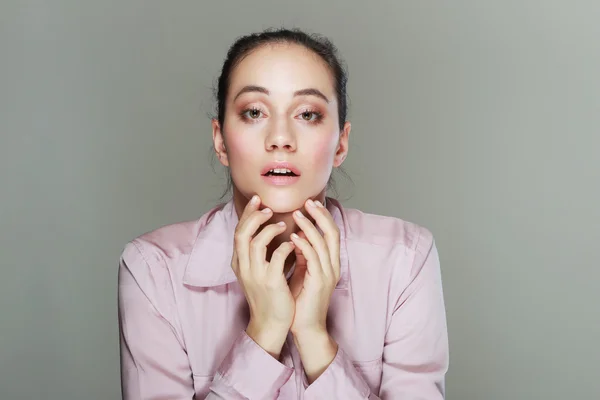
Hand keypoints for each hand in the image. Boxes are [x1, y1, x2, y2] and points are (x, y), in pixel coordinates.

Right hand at [231, 195, 295, 357]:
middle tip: (267, 207)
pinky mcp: (271, 283)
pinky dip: (285, 246)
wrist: (271, 324)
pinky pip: (276, 258)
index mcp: (239, 263)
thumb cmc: (269, 295)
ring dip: (270, 229)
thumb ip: (259, 252)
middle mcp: (244, 267)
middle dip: (254, 216)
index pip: (238, 232)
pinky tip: (293, 243)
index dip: (247, 214)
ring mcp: (256, 275)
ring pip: (256, 243)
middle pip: (242, 233)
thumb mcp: (258, 271)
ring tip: (283, 224)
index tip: (257, 200)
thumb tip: (267, 229)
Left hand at [288, 199, 340, 336]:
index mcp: (330, 263)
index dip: (322, 216)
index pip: (331, 233)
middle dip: (320, 215)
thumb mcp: (303, 272)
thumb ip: (303, 255)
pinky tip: (293, 236)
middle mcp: (332, 266)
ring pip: (322, 242)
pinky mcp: (319, 283)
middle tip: (307, 202)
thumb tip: (297, 236)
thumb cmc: (301, 301)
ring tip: (297, 214)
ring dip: (309, 226)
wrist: (306, 327)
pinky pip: (313, 258)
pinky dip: (304, 244)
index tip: (310, 203)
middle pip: (332, 233)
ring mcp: (328, 274)